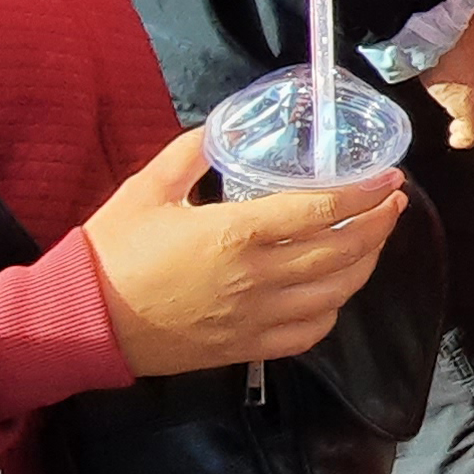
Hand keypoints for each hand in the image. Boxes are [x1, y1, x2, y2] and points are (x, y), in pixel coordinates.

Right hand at [83, 129, 408, 376]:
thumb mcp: (148, 187)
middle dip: (379, 224)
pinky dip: (333, 309)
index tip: (390, 177)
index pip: (323, 210)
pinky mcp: (246, 348)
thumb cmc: (112, 252)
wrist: (81, 322)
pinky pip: (309, 333)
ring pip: (336, 293)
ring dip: (365, 263)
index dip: (365, 193)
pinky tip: (333, 290)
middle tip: (392, 201)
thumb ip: (193, 151)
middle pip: (343, 251)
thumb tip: (225, 125)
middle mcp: (258, 277)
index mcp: (238, 233)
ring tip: (372, 238)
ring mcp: (256, 317)